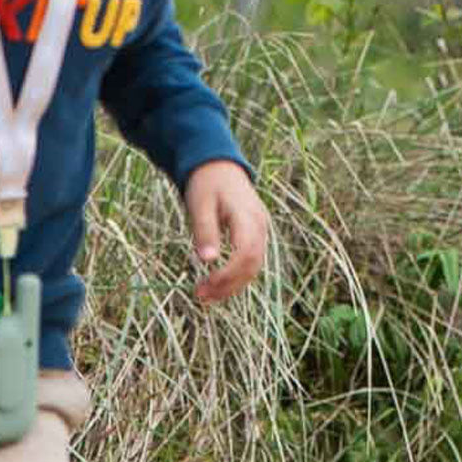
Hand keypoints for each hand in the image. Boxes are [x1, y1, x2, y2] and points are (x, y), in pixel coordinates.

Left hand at [183, 161, 267, 302]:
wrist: (220, 165)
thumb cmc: (207, 184)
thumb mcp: (201, 205)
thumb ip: (205, 232)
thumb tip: (207, 261)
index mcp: (247, 215)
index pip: (245, 253)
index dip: (228, 275)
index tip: (204, 285)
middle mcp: (260, 224)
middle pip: (253, 264)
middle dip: (229, 285)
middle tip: (201, 296)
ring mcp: (261, 228)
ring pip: (254, 266)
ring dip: (233, 284)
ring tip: (206, 295)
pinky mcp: (257, 232)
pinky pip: (252, 259)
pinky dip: (237, 275)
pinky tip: (218, 282)